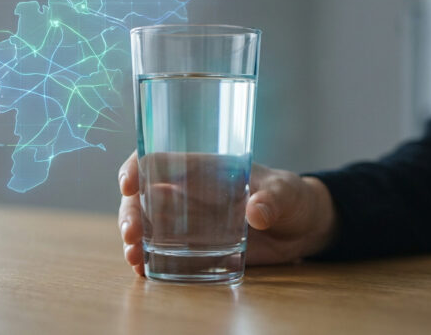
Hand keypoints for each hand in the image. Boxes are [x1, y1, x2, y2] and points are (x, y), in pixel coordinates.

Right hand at [117, 151, 336, 275]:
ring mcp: (189, 222)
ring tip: (133, 257)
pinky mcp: (196, 248)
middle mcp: (189, 193)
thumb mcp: (286, 193)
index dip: (137, 166)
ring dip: (134, 239)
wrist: (302, 226)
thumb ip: (273, 200)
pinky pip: (164, 252)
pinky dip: (149, 260)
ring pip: (148, 224)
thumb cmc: (291, 196)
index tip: (128, 184)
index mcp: (204, 169)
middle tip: (131, 233)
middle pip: (145, 196)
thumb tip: (258, 213)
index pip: (160, 160)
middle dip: (130, 212)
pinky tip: (142, 270)